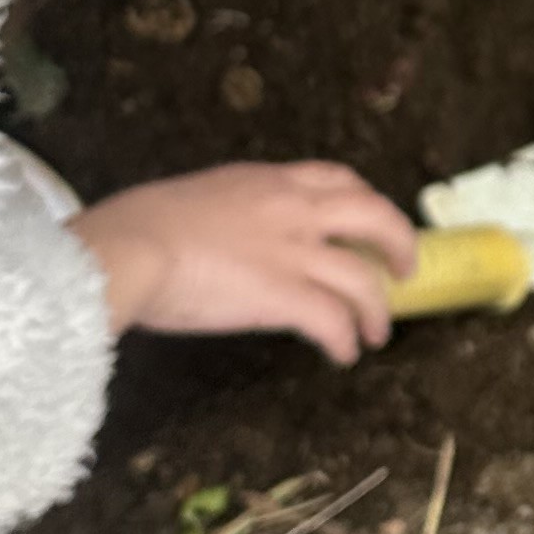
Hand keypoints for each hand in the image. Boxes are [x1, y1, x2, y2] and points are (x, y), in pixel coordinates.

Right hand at [70, 163, 417, 366]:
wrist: (129, 249)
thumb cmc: (135, 227)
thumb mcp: (192, 200)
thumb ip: (223, 214)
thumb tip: (220, 238)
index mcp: (267, 181)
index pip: (335, 178)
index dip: (363, 200)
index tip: (368, 220)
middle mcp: (292, 209)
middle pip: (373, 216)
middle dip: (397, 242)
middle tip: (404, 270)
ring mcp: (293, 252)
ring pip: (361, 278)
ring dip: (375, 309)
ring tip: (376, 334)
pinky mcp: (285, 296)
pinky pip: (333, 320)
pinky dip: (345, 340)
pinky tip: (343, 356)